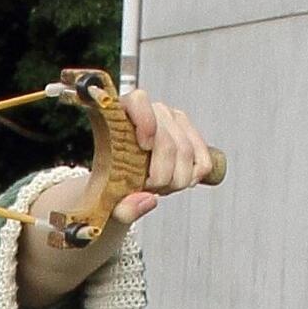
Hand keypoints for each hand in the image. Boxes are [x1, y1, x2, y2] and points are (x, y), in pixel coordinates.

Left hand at [106, 89, 214, 225]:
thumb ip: (121, 207)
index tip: (144, 147)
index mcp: (117, 116)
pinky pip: (203, 159)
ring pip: (186, 152)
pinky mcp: (190, 134)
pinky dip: (193, 178)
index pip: (138, 101)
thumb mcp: (104, 202)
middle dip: (161, 176)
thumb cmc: (106, 186)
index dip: (146, 121)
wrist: (118, 185)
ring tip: (159, 187)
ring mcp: (172, 120)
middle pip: (166, 140)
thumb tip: (148, 200)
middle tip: (148, 188)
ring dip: (176, 180)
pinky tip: (177, 181)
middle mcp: (148, 112)